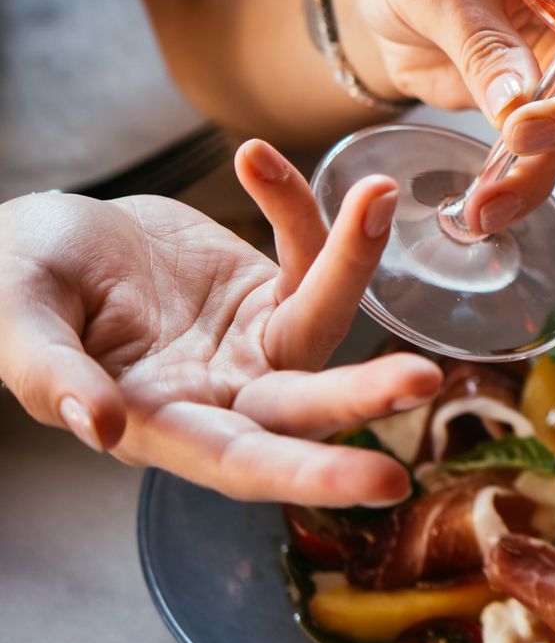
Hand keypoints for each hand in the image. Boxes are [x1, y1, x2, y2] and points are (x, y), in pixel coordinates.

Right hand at [0, 142, 441, 505]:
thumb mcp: (15, 325)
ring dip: (354, 260)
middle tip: (426, 379)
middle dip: (367, 395)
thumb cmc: (12, 289)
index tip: (387, 484)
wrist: (32, 240)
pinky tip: (253, 158)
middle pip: (310, 407)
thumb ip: (53, 375)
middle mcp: (225, 396)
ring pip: (325, 315)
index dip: (313, 477)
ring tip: (378, 197)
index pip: (246, 464)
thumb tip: (99, 428)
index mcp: (163, 427)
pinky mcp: (268, 288)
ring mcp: (254, 342)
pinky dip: (292, 205)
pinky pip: (304, 251)